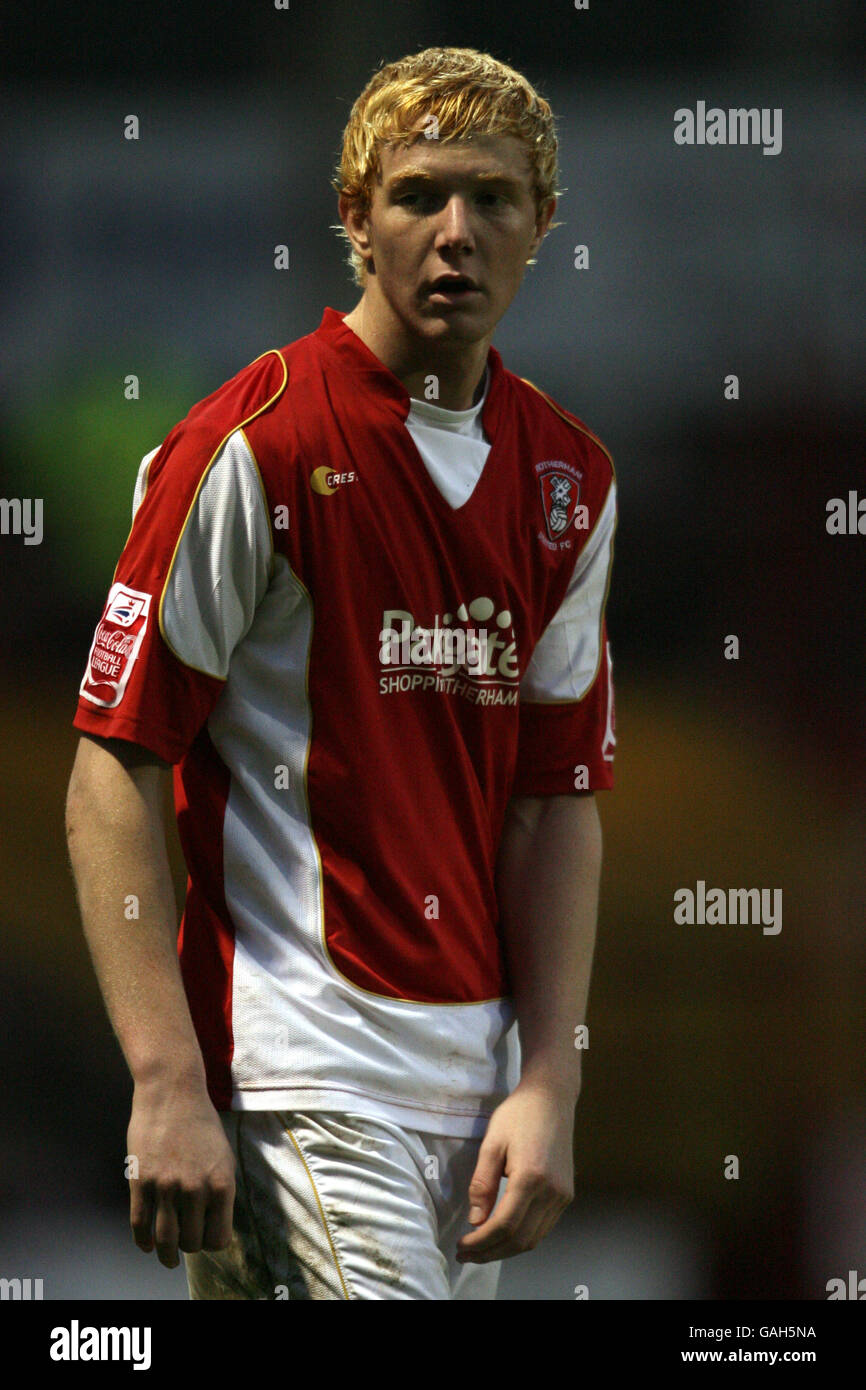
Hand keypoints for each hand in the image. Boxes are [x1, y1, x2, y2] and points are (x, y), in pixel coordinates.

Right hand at [126, 1076, 235, 1268]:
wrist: (172, 1092)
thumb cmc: (201, 1123)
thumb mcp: (223, 1156)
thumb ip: (219, 1190)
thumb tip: (213, 1222)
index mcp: (221, 1184)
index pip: (219, 1238)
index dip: (212, 1242)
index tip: (206, 1239)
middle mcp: (195, 1189)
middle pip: (192, 1242)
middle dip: (189, 1246)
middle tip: (185, 1243)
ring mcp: (166, 1186)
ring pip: (166, 1240)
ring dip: (166, 1255)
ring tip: (167, 1258)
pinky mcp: (141, 1181)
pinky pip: (140, 1224)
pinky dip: (142, 1241)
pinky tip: (146, 1245)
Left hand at [456, 1082, 574, 1263]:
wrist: (551, 1097)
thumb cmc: (518, 1115)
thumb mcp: (491, 1143)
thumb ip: (482, 1184)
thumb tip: (476, 1222)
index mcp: (531, 1177)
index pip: (504, 1226)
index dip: (480, 1243)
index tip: (460, 1246)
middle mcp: (552, 1191)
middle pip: (520, 1239)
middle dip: (490, 1252)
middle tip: (465, 1254)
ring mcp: (563, 1195)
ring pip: (534, 1239)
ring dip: (505, 1250)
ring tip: (480, 1249)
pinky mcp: (566, 1194)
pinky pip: (543, 1227)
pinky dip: (521, 1238)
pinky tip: (502, 1235)